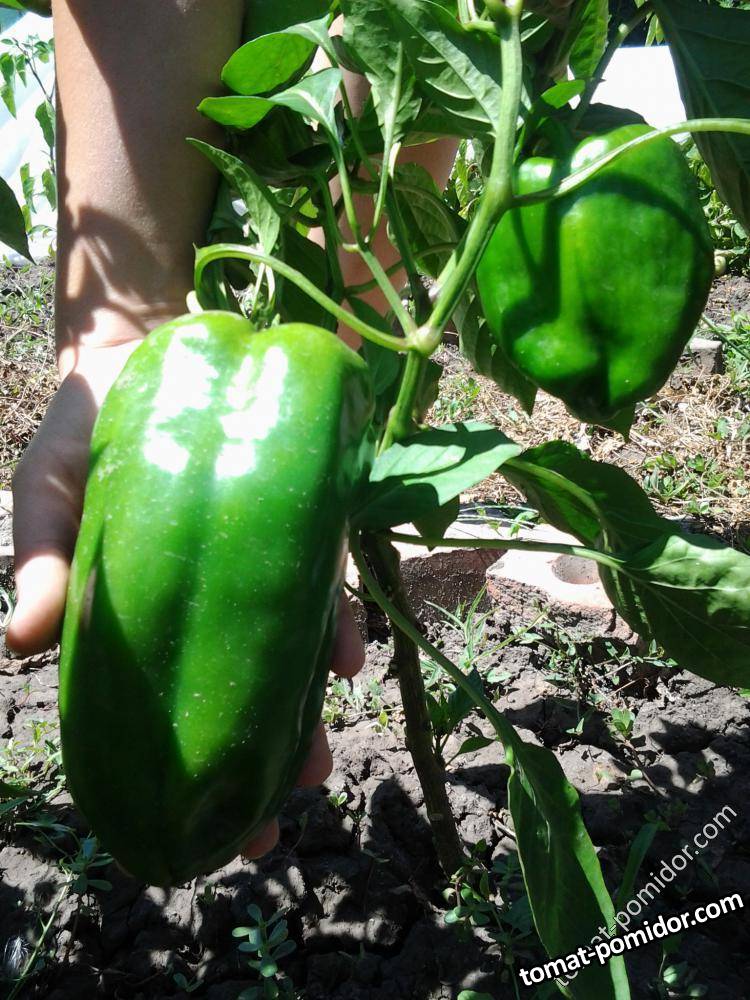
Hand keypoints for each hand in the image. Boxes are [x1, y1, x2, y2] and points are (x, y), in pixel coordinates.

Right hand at [7, 341, 364, 862]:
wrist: (147, 351)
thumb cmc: (87, 432)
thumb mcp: (49, 490)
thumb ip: (40, 556)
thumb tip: (15, 637)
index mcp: (143, 612)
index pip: (157, 710)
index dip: (173, 776)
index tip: (198, 842)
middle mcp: (207, 599)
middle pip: (235, 695)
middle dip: (256, 764)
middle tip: (272, 820)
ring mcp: (256, 565)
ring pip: (285, 655)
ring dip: (305, 712)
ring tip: (315, 761)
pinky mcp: (296, 521)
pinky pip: (321, 582)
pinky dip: (332, 624)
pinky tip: (342, 659)